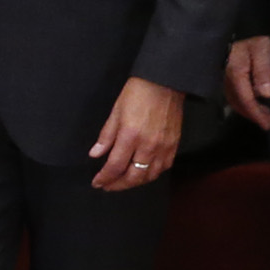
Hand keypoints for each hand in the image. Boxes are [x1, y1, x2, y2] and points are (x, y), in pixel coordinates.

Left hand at [88, 77, 183, 191]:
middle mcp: (148, 146)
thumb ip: (106, 136)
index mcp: (130, 136)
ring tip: (123, 181)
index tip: (97, 183)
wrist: (165, 83)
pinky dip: (152, 174)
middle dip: (118, 185)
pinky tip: (143, 173)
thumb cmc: (136, 94)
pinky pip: (164, 167)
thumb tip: (95, 155)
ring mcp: (164, 147)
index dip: (105, 178)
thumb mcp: (115, 112)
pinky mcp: (174, 145)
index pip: (115, 166)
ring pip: (150, 175)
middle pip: (133, 176)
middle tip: (108, 186)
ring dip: (135, 182)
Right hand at [224, 35, 269, 130]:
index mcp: (235, 72)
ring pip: (233, 98)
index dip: (257, 114)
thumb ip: (263, 70)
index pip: (245, 99)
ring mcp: (220, 74)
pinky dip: (242, 100)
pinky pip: (230, 91)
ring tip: (262, 114)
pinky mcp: (220, 71)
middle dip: (252, 114)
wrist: (226, 20)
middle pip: (237, 102)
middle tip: (268, 123)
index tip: (269, 125)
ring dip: (247, 108)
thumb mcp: (261, 48)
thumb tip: (266, 94)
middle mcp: (225, 76)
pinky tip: (251, 99)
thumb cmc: (249, 33)